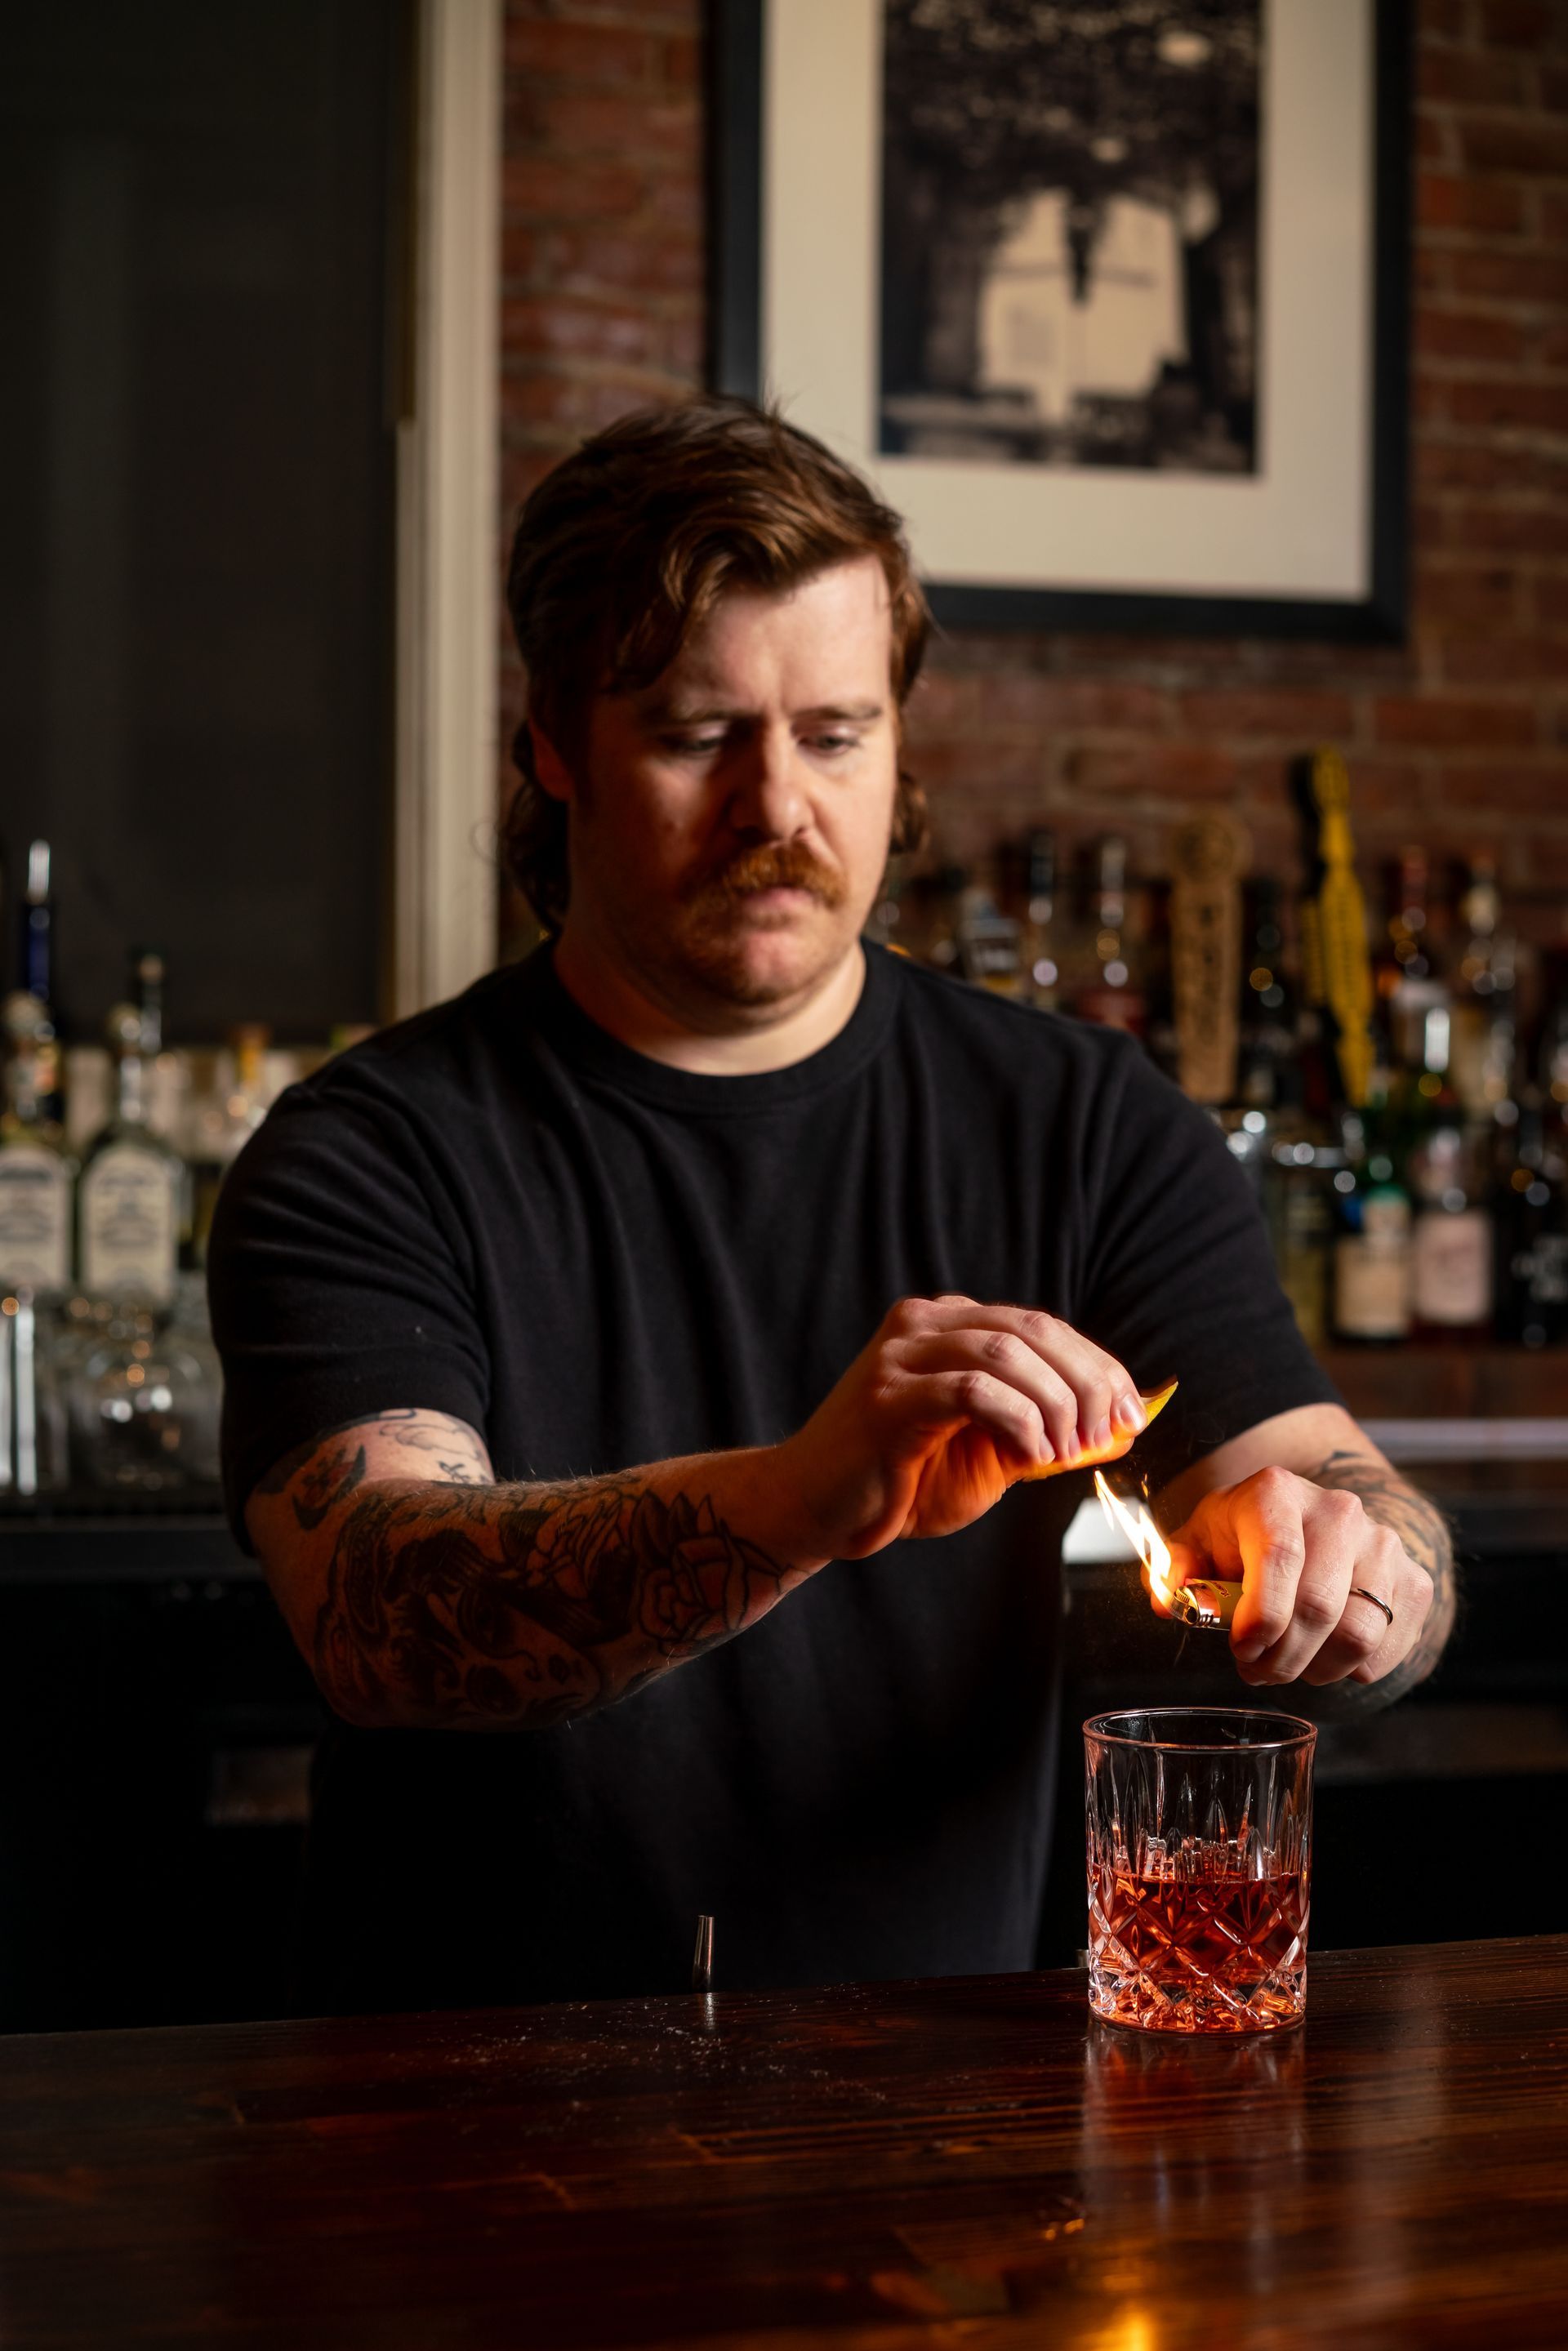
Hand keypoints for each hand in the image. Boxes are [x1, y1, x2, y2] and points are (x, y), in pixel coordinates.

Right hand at [773, 1294, 1146, 1559]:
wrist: (817, 1511)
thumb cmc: (902, 1482)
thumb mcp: (990, 1452)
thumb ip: (1044, 1430)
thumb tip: (1118, 1427)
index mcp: (949, 1324)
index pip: (1043, 1327)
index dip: (1100, 1366)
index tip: (1134, 1413)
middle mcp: (923, 1324)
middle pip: (1033, 1329)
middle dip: (1089, 1382)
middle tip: (1111, 1432)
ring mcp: (900, 1355)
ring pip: (1007, 1352)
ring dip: (1057, 1404)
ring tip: (1068, 1452)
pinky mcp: (887, 1396)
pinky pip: (973, 1391)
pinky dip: (1019, 1421)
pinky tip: (1034, 1454)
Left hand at [1165, 1466, 1434, 1686]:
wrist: (1311, 1523)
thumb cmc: (1248, 1537)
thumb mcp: (1202, 1540)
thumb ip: (1177, 1568)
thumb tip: (1168, 1597)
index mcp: (1277, 1493)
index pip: (1279, 1558)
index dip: (1260, 1617)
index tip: (1241, 1650)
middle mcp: (1339, 1510)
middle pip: (1319, 1605)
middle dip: (1281, 1656)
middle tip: (1257, 1670)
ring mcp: (1384, 1544)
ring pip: (1358, 1633)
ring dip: (1315, 1669)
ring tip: (1288, 1665)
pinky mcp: (1413, 1579)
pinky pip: (1387, 1647)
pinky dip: (1352, 1669)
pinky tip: (1325, 1655)